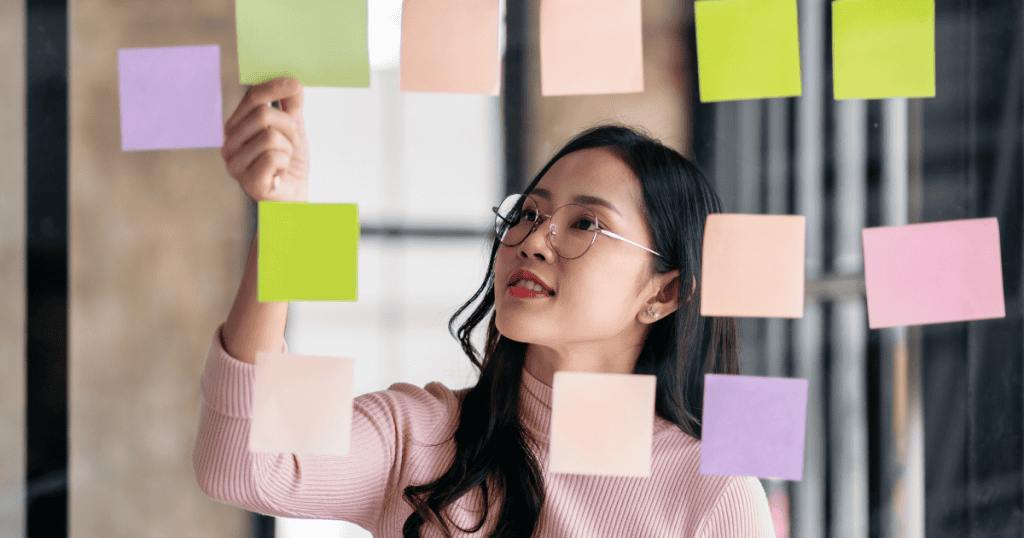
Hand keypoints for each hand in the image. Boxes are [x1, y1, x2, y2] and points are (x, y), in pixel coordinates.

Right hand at [221, 76, 308, 201]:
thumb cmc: (290, 163)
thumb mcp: (294, 128)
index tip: (295, 85)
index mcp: (237, 127)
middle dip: (289, 127)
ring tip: (284, 160)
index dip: (275, 87)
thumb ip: (292, 105)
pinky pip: (273, 157)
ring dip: (288, 148)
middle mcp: (230, 143)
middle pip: (263, 114)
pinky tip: (280, 173)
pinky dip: (285, 163)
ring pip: (270, 136)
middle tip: (292, 143)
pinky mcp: (247, 182)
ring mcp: (235, 164)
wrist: (295, 195)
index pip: (252, 97)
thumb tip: (293, 81)